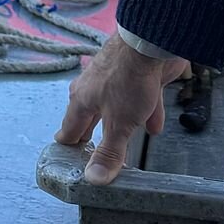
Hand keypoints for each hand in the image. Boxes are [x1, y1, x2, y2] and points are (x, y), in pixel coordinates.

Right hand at [55, 32, 189, 183]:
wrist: (148, 44)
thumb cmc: (126, 82)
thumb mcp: (119, 124)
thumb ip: (109, 152)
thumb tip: (93, 179)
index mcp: (81, 101)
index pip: (69, 129)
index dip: (69, 146)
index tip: (68, 161)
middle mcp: (92, 89)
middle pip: (90, 117)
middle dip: (92, 134)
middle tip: (92, 151)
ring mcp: (112, 80)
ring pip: (113, 107)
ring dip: (119, 124)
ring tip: (125, 141)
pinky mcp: (134, 75)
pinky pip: (136, 99)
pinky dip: (143, 113)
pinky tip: (154, 125)